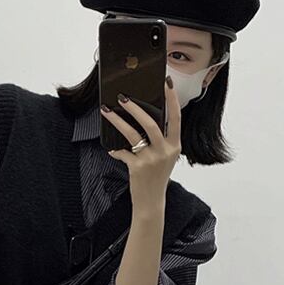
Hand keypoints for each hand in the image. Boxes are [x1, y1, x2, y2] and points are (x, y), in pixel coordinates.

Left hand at [100, 77, 181, 212]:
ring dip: (118, 121)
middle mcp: (166, 151)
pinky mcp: (137, 167)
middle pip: (151, 123)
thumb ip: (160, 140)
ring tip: (107, 111)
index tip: (166, 83)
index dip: (172, 99)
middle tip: (123, 97)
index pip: (176, 117)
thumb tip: (143, 118)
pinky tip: (112, 149)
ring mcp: (152, 159)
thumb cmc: (156, 176)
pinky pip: (123, 152)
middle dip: (136, 108)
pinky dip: (116, 150)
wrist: (151, 201)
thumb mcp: (165, 157)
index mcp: (175, 146)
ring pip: (133, 134)